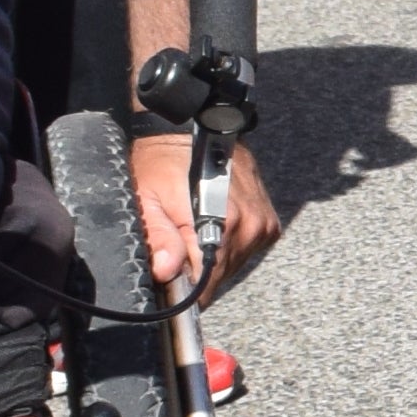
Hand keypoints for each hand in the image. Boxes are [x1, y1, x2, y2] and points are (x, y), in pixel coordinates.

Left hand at [129, 128, 290, 300]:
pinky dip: (229, 242)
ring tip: (194, 228)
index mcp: (223, 225)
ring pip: (234, 262)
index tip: (169, 279)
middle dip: (198, 268)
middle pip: (221, 275)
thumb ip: (158, 236)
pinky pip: (247, 247)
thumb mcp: (147, 199)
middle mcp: (251, 225)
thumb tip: (167, 271)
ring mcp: (264, 222)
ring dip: (214, 255)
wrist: (188, 129)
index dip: (184, 288)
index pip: (206, 285)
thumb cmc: (160, 163)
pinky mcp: (269, 220)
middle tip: (176, 243)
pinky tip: (214, 222)